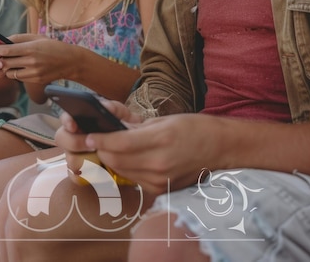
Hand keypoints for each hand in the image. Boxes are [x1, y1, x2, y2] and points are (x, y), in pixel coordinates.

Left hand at [0, 33, 81, 83]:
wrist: (71, 61)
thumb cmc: (53, 46)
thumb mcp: (37, 37)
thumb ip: (19, 38)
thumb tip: (2, 41)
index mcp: (31, 48)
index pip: (6, 50)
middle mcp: (31, 61)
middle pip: (4, 63)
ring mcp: (33, 73)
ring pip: (8, 72)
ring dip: (0, 68)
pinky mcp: (35, 80)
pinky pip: (17, 77)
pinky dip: (11, 72)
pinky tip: (10, 67)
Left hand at [59, 107, 219, 195]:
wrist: (220, 148)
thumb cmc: (194, 128)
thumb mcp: (164, 120)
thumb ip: (136, 127)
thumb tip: (113, 129)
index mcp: (160, 140)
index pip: (118, 143)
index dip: (100, 139)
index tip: (89, 134)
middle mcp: (158, 164)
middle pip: (116, 160)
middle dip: (102, 150)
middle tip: (96, 139)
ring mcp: (160, 180)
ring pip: (122, 172)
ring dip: (111, 160)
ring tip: (108, 148)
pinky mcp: (161, 189)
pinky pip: (134, 179)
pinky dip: (126, 169)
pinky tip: (127, 159)